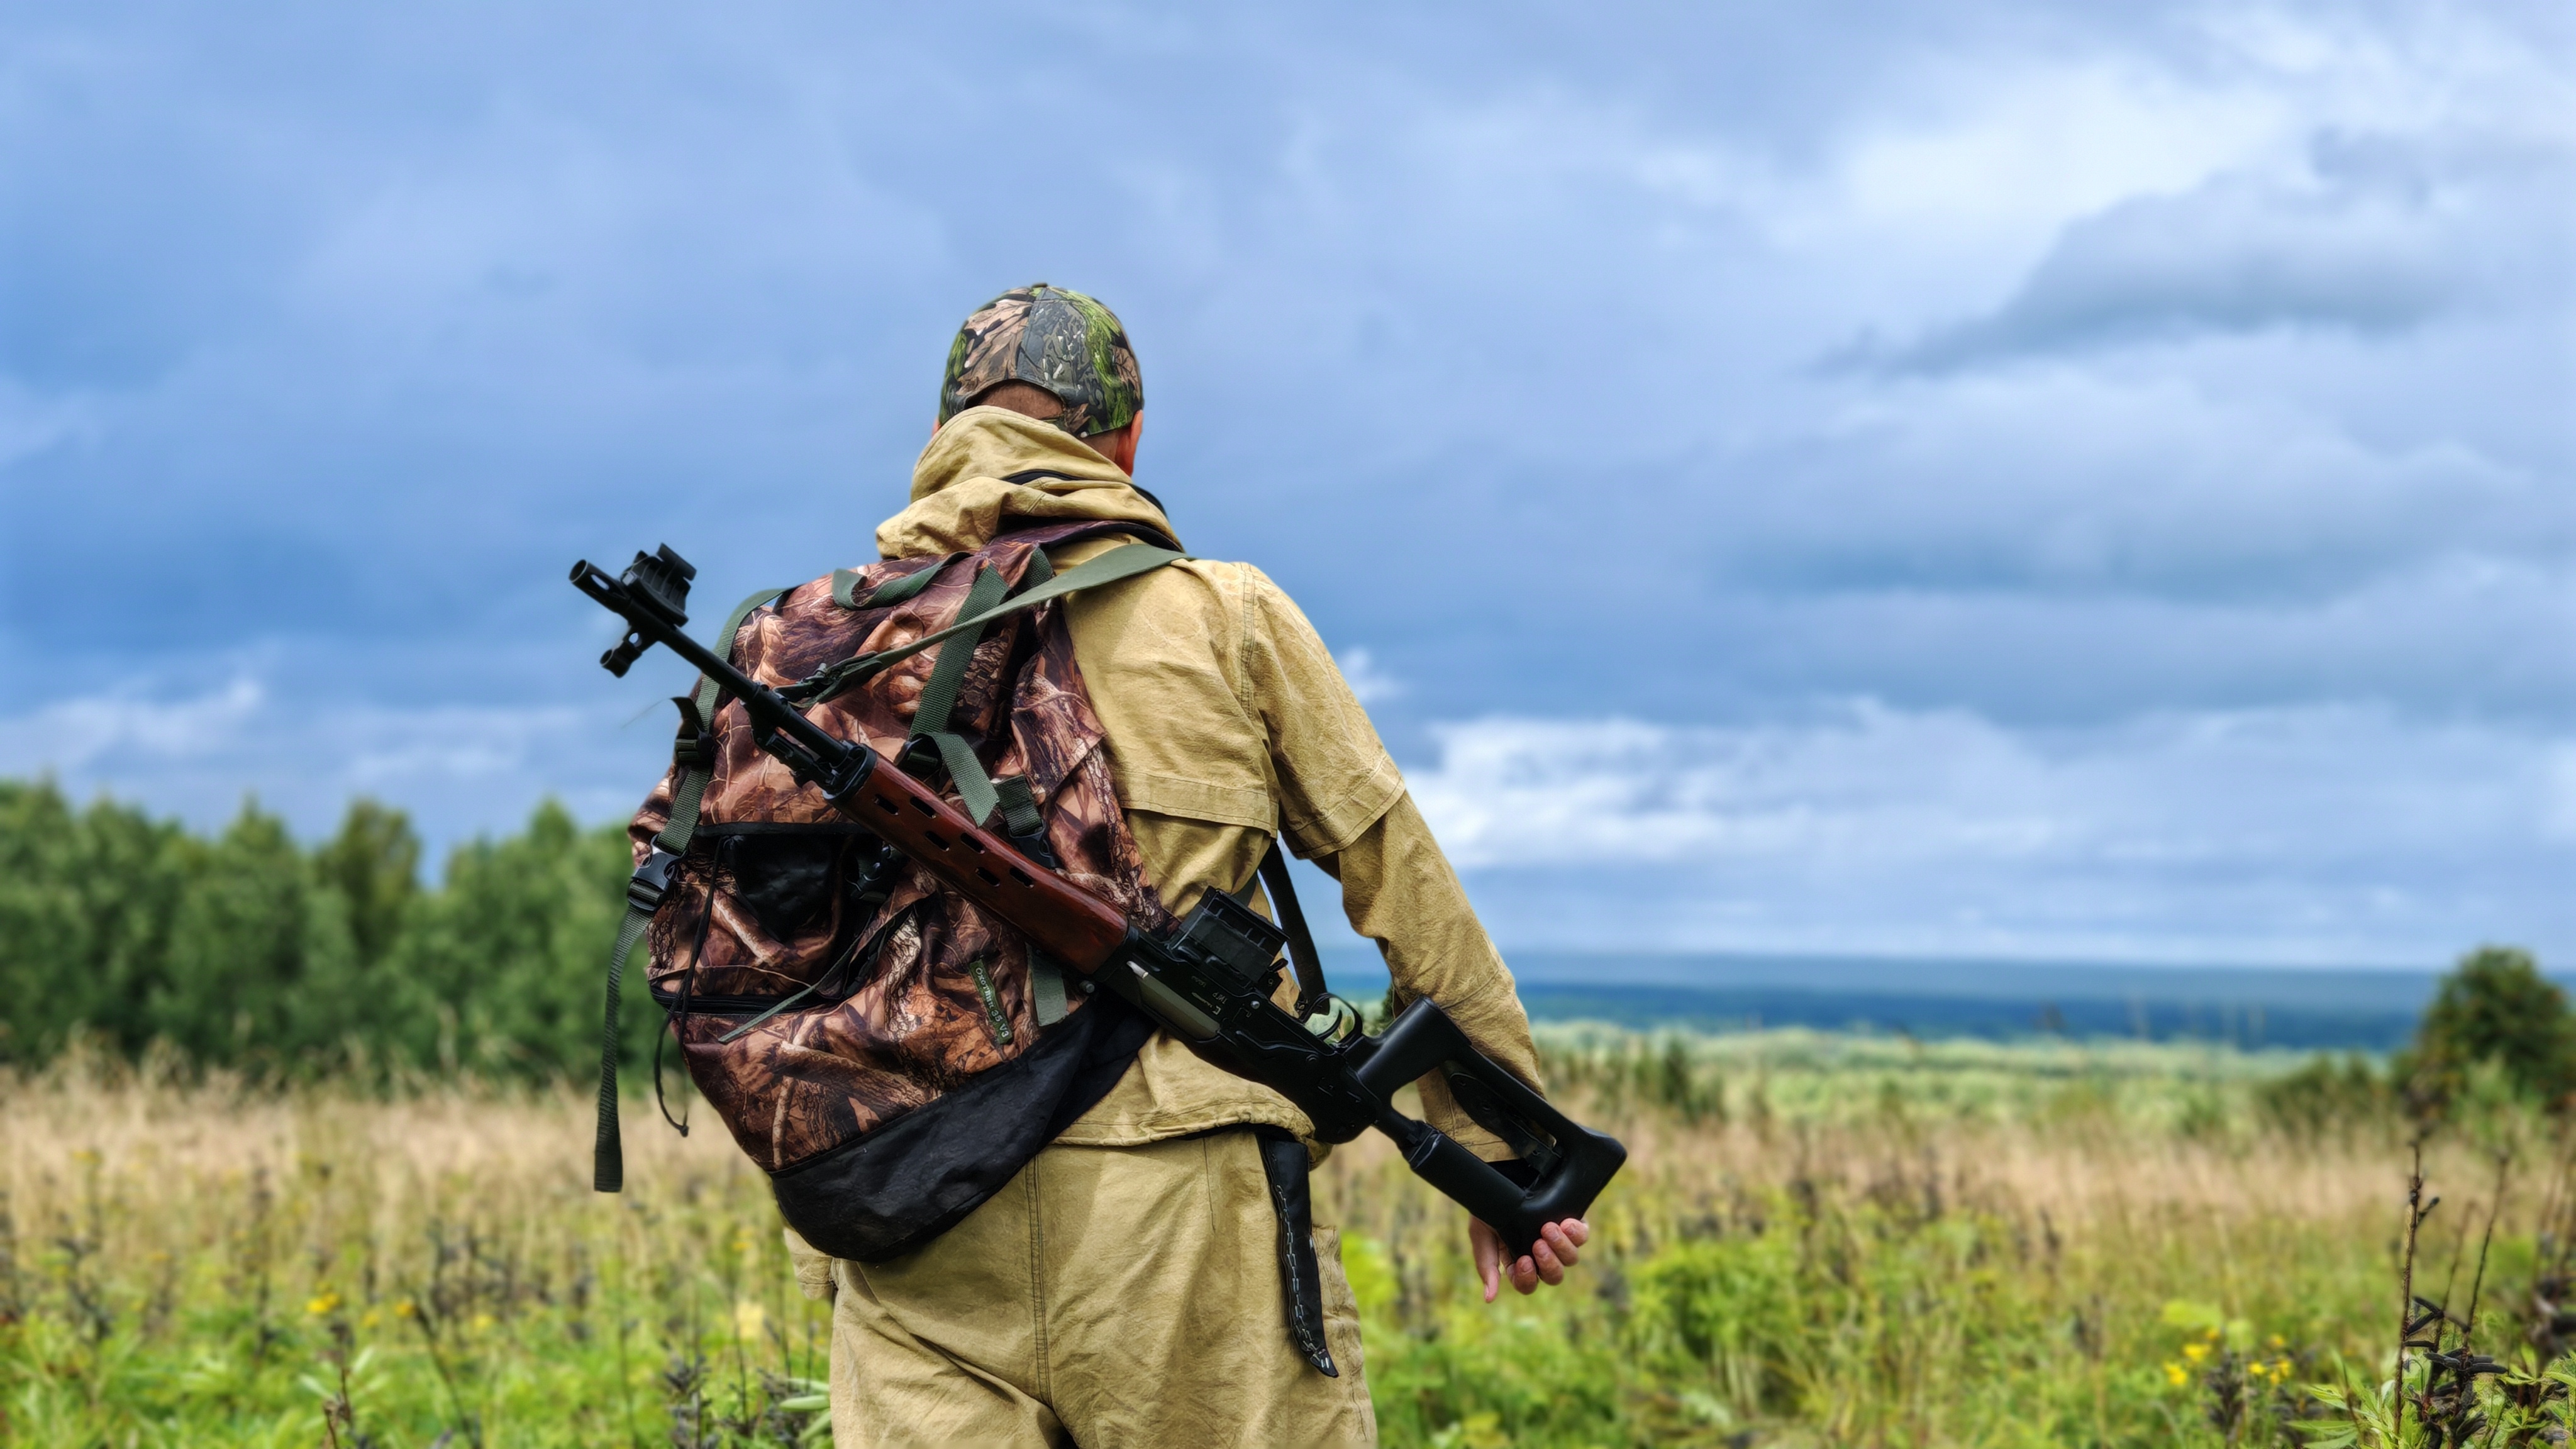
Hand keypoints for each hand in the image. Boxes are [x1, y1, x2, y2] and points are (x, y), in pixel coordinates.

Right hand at [1469, 1217, 1588, 1302]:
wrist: (1501, 1174)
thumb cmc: (1489, 1206)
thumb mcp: (1481, 1234)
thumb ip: (1487, 1265)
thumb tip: (1489, 1298)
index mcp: (1519, 1262)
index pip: (1528, 1284)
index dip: (1527, 1278)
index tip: (1524, 1260)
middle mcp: (1541, 1254)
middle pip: (1554, 1276)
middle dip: (1549, 1264)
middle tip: (1538, 1245)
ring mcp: (1559, 1239)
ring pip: (1570, 1259)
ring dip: (1561, 1247)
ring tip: (1548, 1228)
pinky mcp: (1573, 1222)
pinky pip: (1582, 1236)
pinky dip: (1576, 1233)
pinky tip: (1566, 1224)